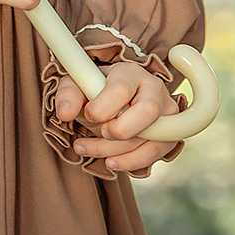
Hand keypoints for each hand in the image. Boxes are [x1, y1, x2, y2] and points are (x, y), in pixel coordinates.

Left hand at [51, 61, 179, 177]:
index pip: (121, 90)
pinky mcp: (169, 133)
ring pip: (150, 138)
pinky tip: (110, 161)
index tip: (87, 114)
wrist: (115, 100)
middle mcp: (154, 88)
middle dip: (118, 130)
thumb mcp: (77, 85)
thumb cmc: (96, 91)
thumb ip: (68, 94)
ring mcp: (166, 111)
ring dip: (115, 151)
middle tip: (100, 131)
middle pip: (147, 112)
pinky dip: (131, 162)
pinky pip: (156, 154)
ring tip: (87, 149)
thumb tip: (64, 113)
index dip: (100, 108)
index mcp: (130, 72)